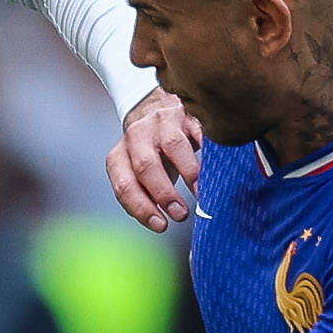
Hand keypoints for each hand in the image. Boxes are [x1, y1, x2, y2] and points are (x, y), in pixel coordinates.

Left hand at [107, 88, 203, 232]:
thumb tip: (161, 223)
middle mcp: (136, 136)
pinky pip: (197, 131)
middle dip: (164, 194)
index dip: (142, 208)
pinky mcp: (185, 113)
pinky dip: (206, 151)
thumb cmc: (150, 151)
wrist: (156, 107)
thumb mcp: (140, 173)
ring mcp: (161, 122)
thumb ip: (145, 195)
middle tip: (180, 214)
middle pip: (145, 166)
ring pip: (172, 146)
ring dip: (188, 174)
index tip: (161, 225)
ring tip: (200, 195)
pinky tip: (213, 168)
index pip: (124, 185)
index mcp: (120, 156)